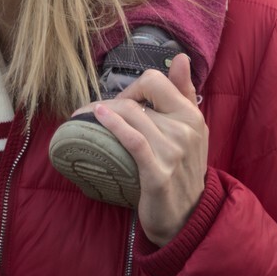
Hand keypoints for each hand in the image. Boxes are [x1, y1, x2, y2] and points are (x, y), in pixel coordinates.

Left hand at [91, 54, 206, 246]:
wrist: (186, 217)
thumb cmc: (182, 170)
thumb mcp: (190, 130)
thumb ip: (183, 93)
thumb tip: (182, 58)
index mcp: (192, 115)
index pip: (155, 80)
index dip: (132, 87)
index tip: (121, 103)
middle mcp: (186, 130)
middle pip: (137, 99)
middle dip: (110, 101)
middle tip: (92, 113)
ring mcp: (173, 151)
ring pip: (130, 115)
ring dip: (101, 112)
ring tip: (83, 119)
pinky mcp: (158, 173)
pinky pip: (133, 139)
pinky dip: (113, 124)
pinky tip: (97, 117)